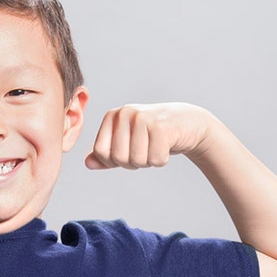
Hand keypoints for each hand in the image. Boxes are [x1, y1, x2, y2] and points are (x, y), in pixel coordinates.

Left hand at [85, 103, 214, 170]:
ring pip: (137, 161)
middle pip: (118, 158)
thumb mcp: (126, 143)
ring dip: (149, 161)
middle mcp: (125, 113)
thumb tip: (88, 163)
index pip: (101, 152)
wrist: (188, 123)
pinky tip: (168, 145)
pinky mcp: (162, 127)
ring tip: (157, 145)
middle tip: (147, 148)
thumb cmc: (153, 135)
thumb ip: (105, 154)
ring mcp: (143, 118)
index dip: (115, 160)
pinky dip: (162, 160)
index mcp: (112, 116)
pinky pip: (155, 160)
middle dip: (133, 162)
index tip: (130, 150)